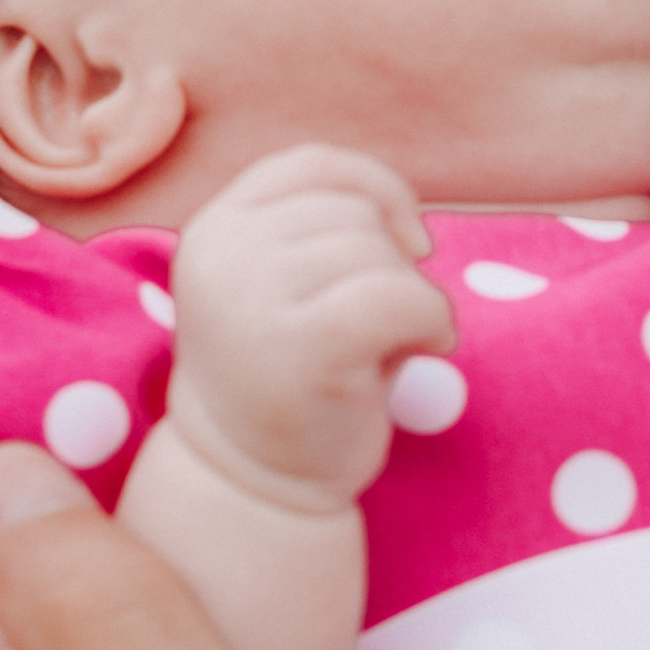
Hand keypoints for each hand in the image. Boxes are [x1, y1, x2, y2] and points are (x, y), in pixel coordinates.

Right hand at [166, 142, 454, 512]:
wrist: (252, 484)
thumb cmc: (291, 377)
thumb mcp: (287, 284)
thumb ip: (324, 229)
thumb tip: (409, 220)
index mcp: (214, 228)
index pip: (315, 164)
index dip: (378, 190)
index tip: (406, 244)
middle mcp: (221, 253)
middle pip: (354, 212)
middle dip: (394, 263)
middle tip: (380, 328)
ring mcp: (252, 298)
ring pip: (382, 256)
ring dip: (414, 297)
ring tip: (389, 346)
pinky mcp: (301, 347)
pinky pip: (400, 297)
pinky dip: (434, 320)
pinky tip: (428, 349)